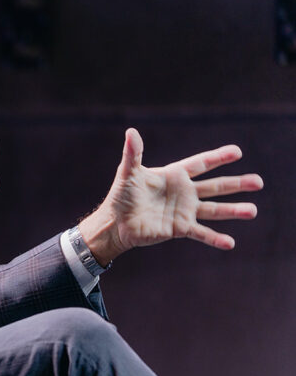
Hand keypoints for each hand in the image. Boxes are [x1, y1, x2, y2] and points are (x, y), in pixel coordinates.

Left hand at [79, 128, 262, 264]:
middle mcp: (184, 192)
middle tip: (259, 182)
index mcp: (174, 175)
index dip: (218, 157)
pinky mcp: (180, 228)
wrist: (116, 222)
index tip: (237, 152)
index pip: (201, 163)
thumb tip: (131, 132)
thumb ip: (133, 153)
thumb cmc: (121, 195)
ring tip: (253, 211)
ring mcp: (185, 211)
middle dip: (237, 184)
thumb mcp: (128, 173)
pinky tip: (230, 243)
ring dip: (233, 210)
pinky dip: (215, 239)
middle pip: (215, 186)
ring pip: (214, 210)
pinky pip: (201, 233)